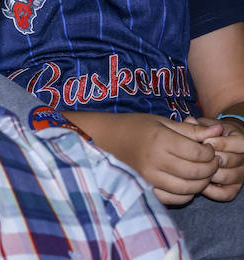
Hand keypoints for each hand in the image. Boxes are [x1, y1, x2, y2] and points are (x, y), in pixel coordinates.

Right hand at [90, 112, 219, 205]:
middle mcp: (155, 160)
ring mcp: (149, 177)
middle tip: (210, 161)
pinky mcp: (145, 188)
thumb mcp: (161, 122)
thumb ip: (190, 130)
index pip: (198, 152)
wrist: (103, 138)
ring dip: (201, 182)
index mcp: (160, 139)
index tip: (208, 148)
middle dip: (210, 168)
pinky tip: (187, 184)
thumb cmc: (133, 126)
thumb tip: (218, 131)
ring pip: (188, 188)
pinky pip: (174, 199)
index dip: (210, 151)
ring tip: (200, 173)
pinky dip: (186, 195)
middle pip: (196, 171)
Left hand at [202, 116, 243, 201]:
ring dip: (207, 172)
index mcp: (243, 141)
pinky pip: (224, 194)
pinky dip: (209, 189)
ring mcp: (241, 176)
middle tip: (195, 155)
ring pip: (225, 176)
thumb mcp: (208, 124)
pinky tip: (198, 179)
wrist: (219, 145)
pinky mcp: (234, 189)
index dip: (221, 143)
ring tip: (194, 166)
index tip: (205, 142)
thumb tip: (190, 121)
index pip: (241, 144)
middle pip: (229, 161)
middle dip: (209, 158)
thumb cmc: (211, 133)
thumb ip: (199, 124)